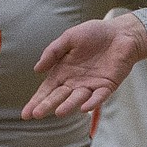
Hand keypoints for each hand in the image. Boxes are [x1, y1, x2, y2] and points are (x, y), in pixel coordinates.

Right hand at [23, 14, 146, 118]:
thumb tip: (36, 70)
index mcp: (63, 71)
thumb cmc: (94, 34)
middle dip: (47, 105)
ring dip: (68, 106)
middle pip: (59, 97)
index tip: (26, 114)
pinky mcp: (107, 86)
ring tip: (58, 112)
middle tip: (35, 114)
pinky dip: (92, 102)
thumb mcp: (69, 38)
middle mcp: (75, 82)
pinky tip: (84, 108)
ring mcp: (91, 85)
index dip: (37, 101)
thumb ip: (53, 51)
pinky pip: (99, 96)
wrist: (121, 32)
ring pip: (77, 99)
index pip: (47, 90)